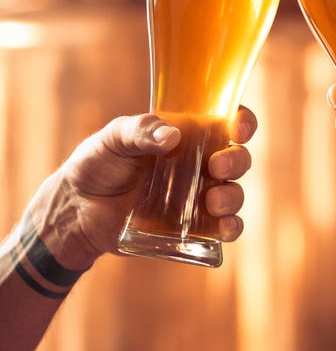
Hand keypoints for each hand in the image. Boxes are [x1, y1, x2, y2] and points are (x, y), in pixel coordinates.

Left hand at [40, 108, 256, 265]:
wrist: (78, 211)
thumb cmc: (98, 163)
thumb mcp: (114, 137)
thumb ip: (141, 130)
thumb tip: (172, 136)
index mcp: (189, 134)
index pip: (228, 121)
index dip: (243, 122)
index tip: (238, 128)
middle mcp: (201, 163)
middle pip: (238, 157)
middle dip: (236, 160)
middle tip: (216, 166)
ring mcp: (199, 196)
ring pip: (234, 193)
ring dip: (232, 196)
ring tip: (211, 201)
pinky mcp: (194, 227)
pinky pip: (224, 228)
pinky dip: (231, 228)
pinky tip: (223, 228)